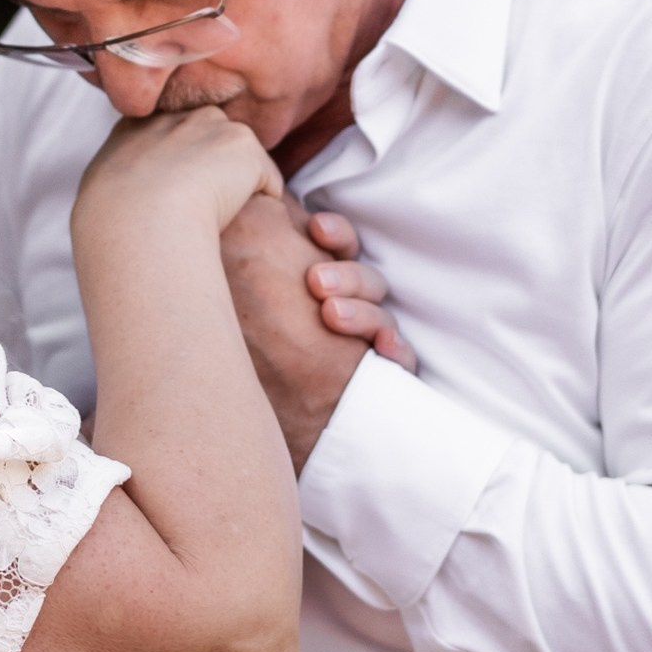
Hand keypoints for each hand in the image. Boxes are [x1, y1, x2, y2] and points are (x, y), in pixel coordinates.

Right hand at [73, 106, 282, 244]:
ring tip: (219, 217)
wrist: (138, 219)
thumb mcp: (100, 188)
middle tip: (205, 207)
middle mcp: (176, 116)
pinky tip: (237, 221)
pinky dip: (260, 203)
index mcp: (139, 126)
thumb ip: (121, 177)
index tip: (179, 196)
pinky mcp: (244, 146)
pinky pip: (267, 181)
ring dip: (239, 185)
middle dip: (215, 167)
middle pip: (210, 139)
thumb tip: (125, 194)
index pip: (170, 135)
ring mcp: (212, 126)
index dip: (181, 166)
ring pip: (240, 159)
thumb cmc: (112, 219)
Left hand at [221, 195, 410, 471]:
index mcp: (315, 286)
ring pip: (381, 311)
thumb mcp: (250, 294)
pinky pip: (401, 358)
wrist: (273, 437)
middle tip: (316, 283)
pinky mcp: (383, 377)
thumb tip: (260, 214)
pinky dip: (395, 350)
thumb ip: (261, 254)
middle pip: (361, 276)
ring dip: (362, 310)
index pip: (336, 246)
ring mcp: (366, 344)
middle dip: (344, 274)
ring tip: (331, 315)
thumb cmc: (251, 365)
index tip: (316, 231)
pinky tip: (382, 349)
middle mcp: (344, 310)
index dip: (332, 235)